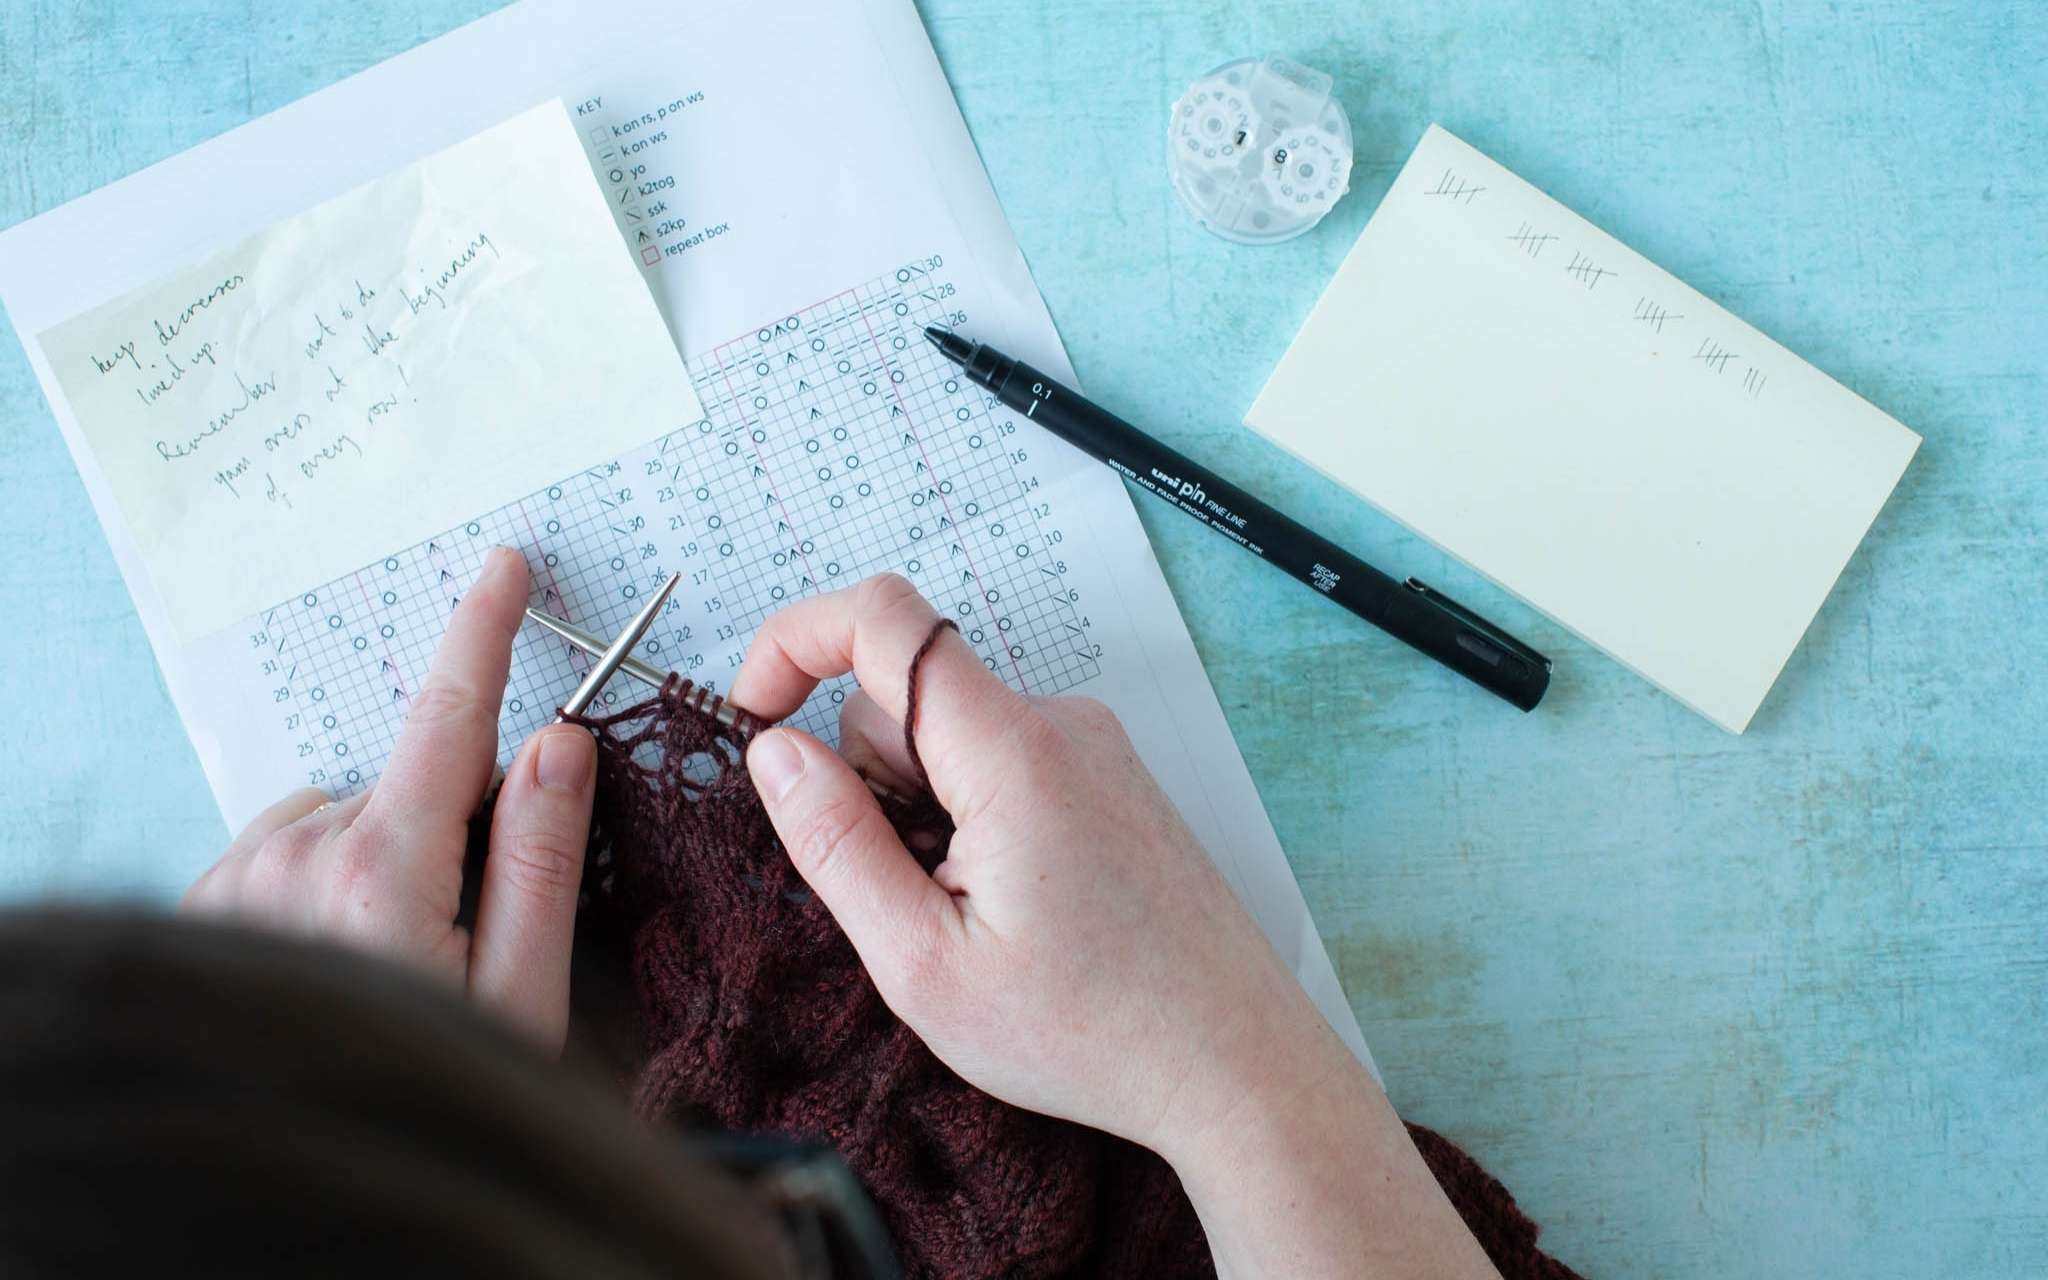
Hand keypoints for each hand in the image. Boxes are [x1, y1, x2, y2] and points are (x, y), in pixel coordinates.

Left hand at [183, 548, 596, 1048]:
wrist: (283, 1172)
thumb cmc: (427, 1089)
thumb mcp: (521, 993)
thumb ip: (541, 859)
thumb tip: (559, 743)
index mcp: (386, 868)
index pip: (451, 720)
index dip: (483, 635)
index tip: (503, 566)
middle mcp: (297, 850)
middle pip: (415, 783)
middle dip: (460, 822)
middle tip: (478, 928)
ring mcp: (240, 871)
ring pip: (353, 815)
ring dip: (390, 853)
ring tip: (402, 954)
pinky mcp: (211, 893)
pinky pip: (296, 844)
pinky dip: (332, 872)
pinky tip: (344, 945)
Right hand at [732, 575, 1498, 1278]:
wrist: (1235, 1063)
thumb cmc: (1090, 1033)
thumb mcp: (924, 964)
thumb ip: (836, 844)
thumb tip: (771, 751)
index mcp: (1010, 751)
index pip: (881, 617)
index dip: (793, 641)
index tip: (752, 716)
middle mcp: (1059, 723)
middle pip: (906, 694)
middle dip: (865, 779)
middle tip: (903, 898)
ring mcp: (1093, 747)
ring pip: (950, 735)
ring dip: (921, 809)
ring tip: (969, 918)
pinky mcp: (1110, 778)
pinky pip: (1001, 761)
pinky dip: (970, 818)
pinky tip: (1010, 909)